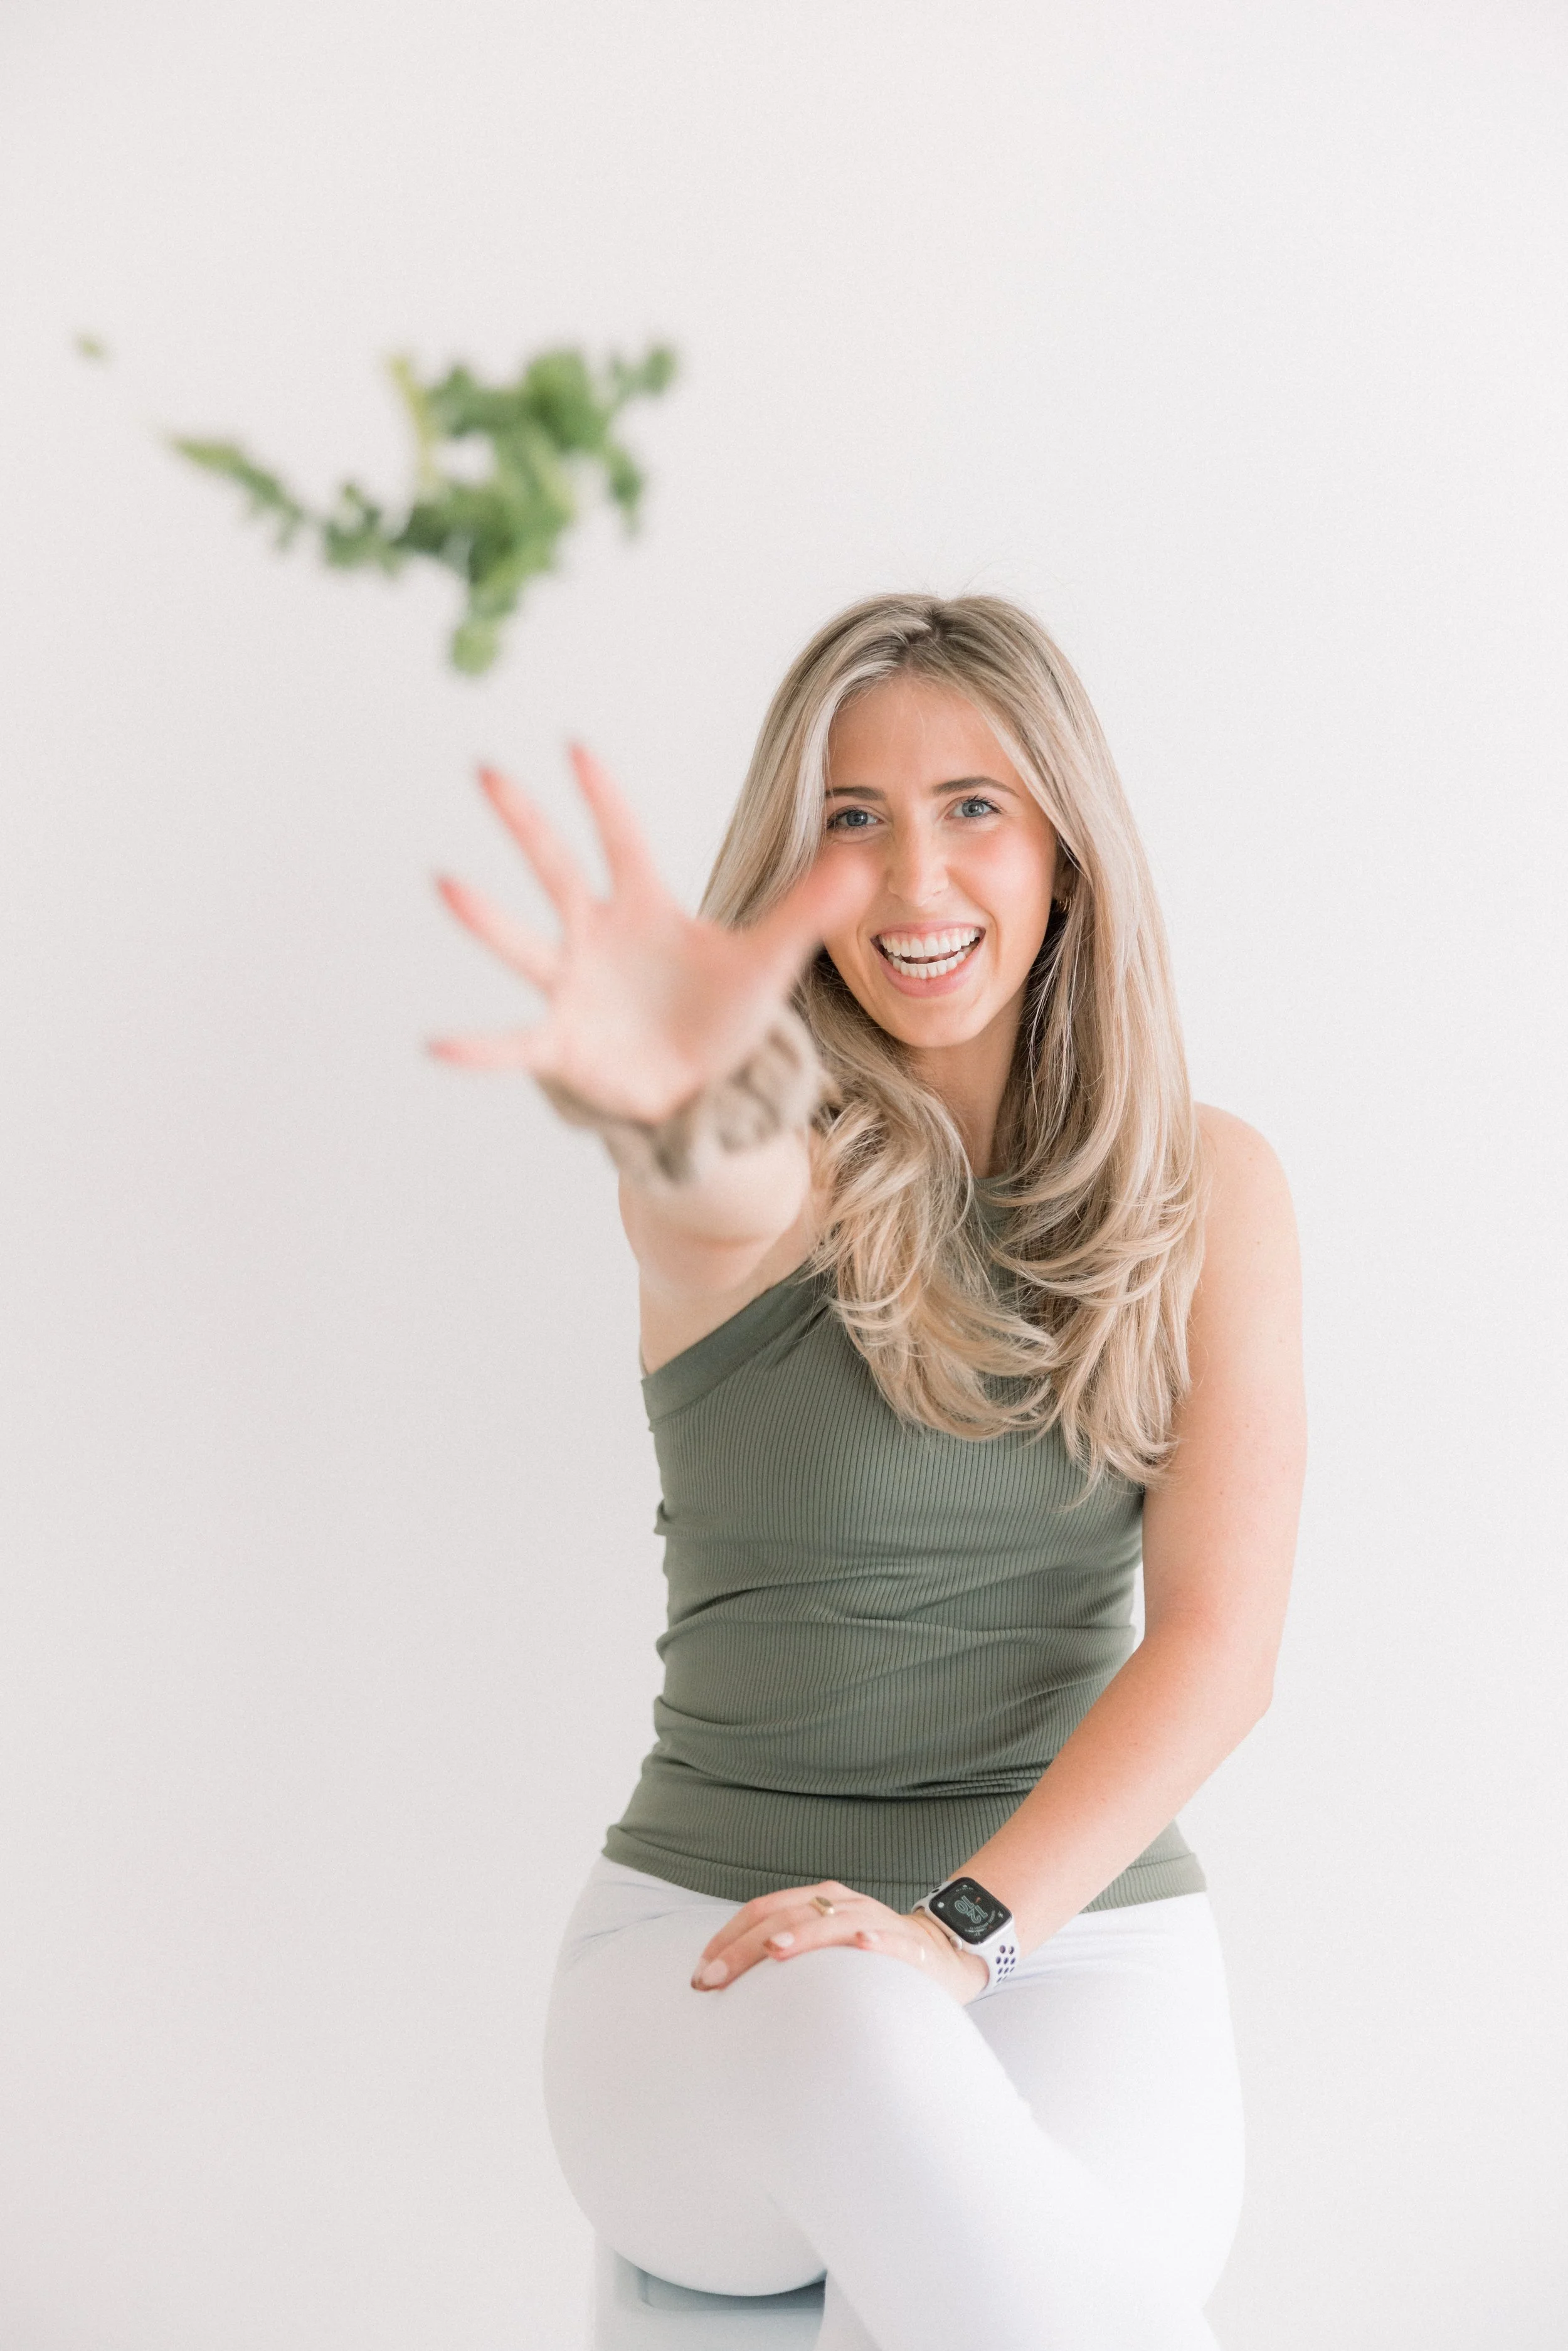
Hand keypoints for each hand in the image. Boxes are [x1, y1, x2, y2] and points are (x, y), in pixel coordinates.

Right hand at [429, 745, 873, 1124]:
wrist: (701, 1086)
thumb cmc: (725, 1014)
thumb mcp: (770, 960)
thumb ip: (808, 910)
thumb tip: (865, 859)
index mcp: (645, 908)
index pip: (623, 840)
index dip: (604, 798)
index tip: (576, 747)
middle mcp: (597, 937)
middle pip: (557, 871)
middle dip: (525, 824)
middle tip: (486, 771)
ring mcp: (573, 988)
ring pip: (524, 945)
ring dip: (486, 917)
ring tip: (447, 883)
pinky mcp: (563, 1044)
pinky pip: (514, 1043)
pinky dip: (478, 1048)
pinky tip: (438, 1043)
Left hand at [690, 1879, 988, 2006]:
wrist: (938, 1955)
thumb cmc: (866, 1957)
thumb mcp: (822, 1949)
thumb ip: (784, 1955)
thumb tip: (725, 1982)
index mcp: (816, 1901)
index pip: (761, 1910)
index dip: (728, 1938)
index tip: (700, 1973)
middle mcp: (841, 1903)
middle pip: (785, 1915)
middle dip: (746, 1947)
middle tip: (713, 1978)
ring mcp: (874, 1919)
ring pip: (833, 1921)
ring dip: (803, 1934)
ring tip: (774, 1949)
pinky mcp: (908, 1944)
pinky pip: (891, 1939)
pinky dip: (875, 1939)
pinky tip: (863, 1944)